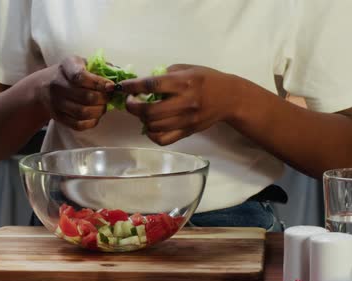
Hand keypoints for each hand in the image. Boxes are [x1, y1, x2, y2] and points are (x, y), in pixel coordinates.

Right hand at [37, 56, 113, 130]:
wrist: (44, 86)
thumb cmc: (70, 72)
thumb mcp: (82, 62)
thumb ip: (100, 67)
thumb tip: (119, 74)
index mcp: (66, 66)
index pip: (80, 76)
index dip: (99, 83)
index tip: (111, 86)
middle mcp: (58, 84)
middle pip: (85, 97)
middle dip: (103, 99)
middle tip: (109, 97)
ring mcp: (56, 103)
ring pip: (82, 112)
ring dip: (98, 111)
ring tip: (103, 106)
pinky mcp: (58, 117)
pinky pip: (77, 125)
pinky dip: (91, 122)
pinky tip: (95, 116)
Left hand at [121, 64, 244, 144]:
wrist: (230, 97)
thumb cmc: (207, 80)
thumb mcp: (188, 68)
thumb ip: (165, 74)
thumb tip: (143, 83)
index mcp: (184, 83)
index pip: (151, 85)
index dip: (132, 87)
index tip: (122, 87)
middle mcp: (184, 102)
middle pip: (149, 111)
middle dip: (133, 107)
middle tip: (132, 102)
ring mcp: (186, 120)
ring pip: (154, 126)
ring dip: (142, 120)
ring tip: (144, 112)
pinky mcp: (188, 132)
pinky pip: (163, 139)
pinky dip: (152, 134)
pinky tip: (152, 126)